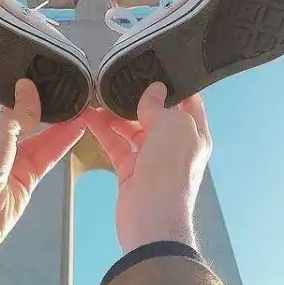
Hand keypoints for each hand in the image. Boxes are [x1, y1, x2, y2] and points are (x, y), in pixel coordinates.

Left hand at [0, 79, 84, 284]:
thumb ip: (17, 110)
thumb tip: (28, 88)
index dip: (10, 82)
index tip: (31, 66)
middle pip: (19, 115)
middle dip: (38, 101)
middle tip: (62, 80)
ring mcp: (11, 159)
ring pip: (38, 134)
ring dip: (57, 120)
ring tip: (79, 100)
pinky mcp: (28, 176)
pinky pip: (48, 153)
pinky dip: (63, 140)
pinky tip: (80, 125)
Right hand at [85, 83, 211, 253]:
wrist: (151, 219)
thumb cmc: (170, 167)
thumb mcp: (171, 126)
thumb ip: (159, 106)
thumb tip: (154, 90)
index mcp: (195, 133)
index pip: (188, 101)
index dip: (174, 83)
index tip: (154, 65)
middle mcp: (175, 144)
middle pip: (156, 113)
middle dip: (138, 98)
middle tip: (116, 78)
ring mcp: (152, 158)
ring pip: (133, 128)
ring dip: (116, 114)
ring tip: (97, 95)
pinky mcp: (130, 170)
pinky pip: (116, 144)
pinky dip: (103, 131)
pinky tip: (88, 116)